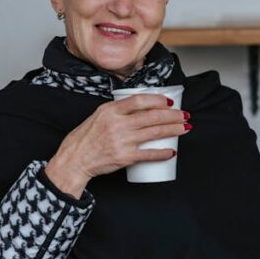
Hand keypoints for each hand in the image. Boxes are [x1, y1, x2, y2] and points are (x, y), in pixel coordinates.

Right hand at [45, 94, 188, 197]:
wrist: (75, 159)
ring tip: (184, 128)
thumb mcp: (99, 116)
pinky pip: (148, 154)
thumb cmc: (85, 138)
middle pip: (152, 116)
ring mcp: (122, 141)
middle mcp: (117, 124)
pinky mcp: (124, 157)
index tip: (170, 102)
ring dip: (173, 130)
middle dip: (173, 115)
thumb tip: (140, 108)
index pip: (139, 100)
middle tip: (184, 115)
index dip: (157, 100)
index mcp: (110, 110)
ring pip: (154, 132)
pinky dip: (162, 153)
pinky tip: (171, 151)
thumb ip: (117, 111)